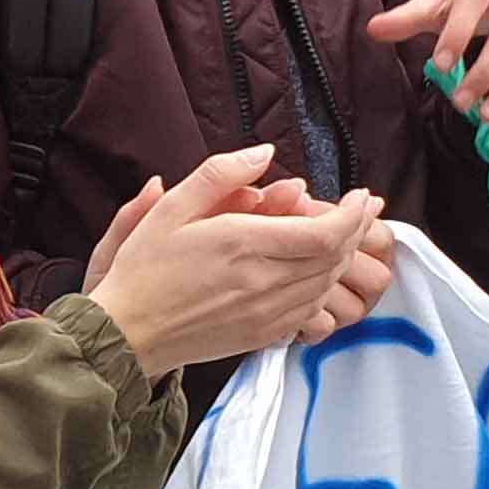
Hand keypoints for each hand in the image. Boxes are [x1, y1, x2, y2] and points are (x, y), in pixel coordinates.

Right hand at [84, 144, 377, 377]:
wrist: (127, 333)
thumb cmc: (144, 270)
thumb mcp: (171, 208)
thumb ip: (220, 174)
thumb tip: (264, 153)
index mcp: (244, 244)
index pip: (327, 232)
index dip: (354, 214)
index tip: (361, 196)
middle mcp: (264, 281)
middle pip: (336, 257)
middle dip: (355, 230)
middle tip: (360, 210)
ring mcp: (267, 313)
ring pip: (328, 284)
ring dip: (343, 258)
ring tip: (343, 235)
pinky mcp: (263, 336)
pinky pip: (311, 310)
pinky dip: (324, 287)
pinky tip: (317, 271)